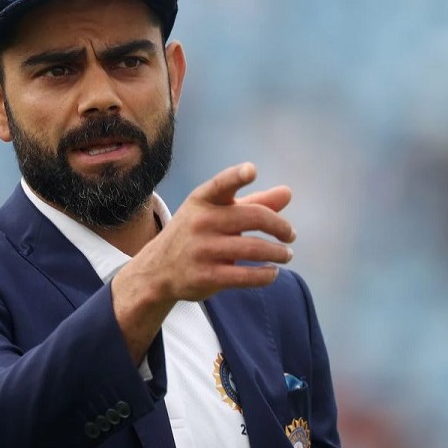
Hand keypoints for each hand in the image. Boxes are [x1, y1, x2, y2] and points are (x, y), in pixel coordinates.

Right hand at [111, 163, 295, 361]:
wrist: (157, 269)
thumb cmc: (196, 234)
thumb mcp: (217, 213)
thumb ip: (253, 202)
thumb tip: (288, 193)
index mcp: (202, 200)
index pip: (221, 184)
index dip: (236, 176)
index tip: (251, 170)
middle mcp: (201, 222)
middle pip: (253, 217)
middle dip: (280, 227)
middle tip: (290, 235)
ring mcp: (202, 249)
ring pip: (254, 249)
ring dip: (278, 253)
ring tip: (286, 255)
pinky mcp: (206, 276)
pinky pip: (245, 276)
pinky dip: (266, 275)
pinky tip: (272, 272)